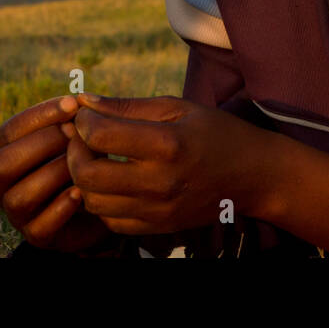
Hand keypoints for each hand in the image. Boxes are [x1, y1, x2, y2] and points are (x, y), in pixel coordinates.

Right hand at [0, 95, 111, 251]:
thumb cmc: (84, 159)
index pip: (9, 130)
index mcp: (5, 152)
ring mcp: (17, 212)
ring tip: (82, 162)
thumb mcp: (79, 134)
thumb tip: (83, 100)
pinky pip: (39, 226)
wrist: (101, 202)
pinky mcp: (36, 236)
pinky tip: (82, 192)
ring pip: (18, 197)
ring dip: (53, 174)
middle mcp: (3, 184)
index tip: (73, 103)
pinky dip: (60, 208)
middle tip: (76, 134)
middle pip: (1, 164)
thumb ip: (76, 118)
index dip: (39, 115)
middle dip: (42, 144)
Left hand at [65, 93, 277, 235]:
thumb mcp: (178, 108)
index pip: (100, 134)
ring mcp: (159, 209)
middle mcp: (161, 181)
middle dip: (74, 151)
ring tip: (96, 158)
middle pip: (87, 173)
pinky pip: (110, 221)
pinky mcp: (159, 227)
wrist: (255, 175)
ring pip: (93, 201)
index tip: (86, 113)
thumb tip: (83, 100)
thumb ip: (128, 106)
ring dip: (84, 178)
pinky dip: (102, 202)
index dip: (83, 121)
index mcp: (168, 143)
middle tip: (82, 137)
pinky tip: (112, 182)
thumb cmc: (217, 132)